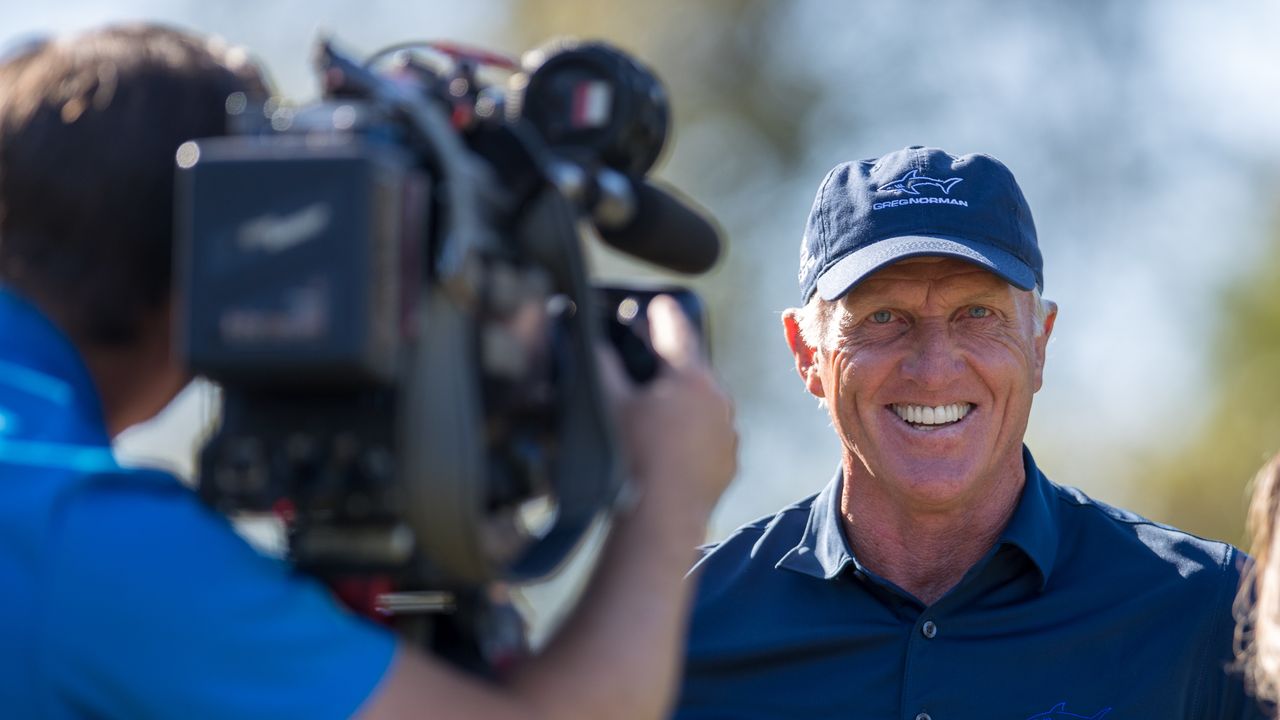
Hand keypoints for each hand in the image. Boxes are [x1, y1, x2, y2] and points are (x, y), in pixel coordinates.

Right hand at [599, 295, 737, 518]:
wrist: (660, 520)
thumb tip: (597, 343)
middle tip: (648, 356)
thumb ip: (602, 364)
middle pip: (691, 367)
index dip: (662, 312)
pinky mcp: (728, 461)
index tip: (658, 302)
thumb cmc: (632, 458)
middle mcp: (718, 399)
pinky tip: (666, 445)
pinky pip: (708, 434)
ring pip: (702, 403)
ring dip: (681, 399)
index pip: (676, 329)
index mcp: (691, 377)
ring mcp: (727, 432)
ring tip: (653, 409)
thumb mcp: (608, 403)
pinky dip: (690, 431)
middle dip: (669, 361)